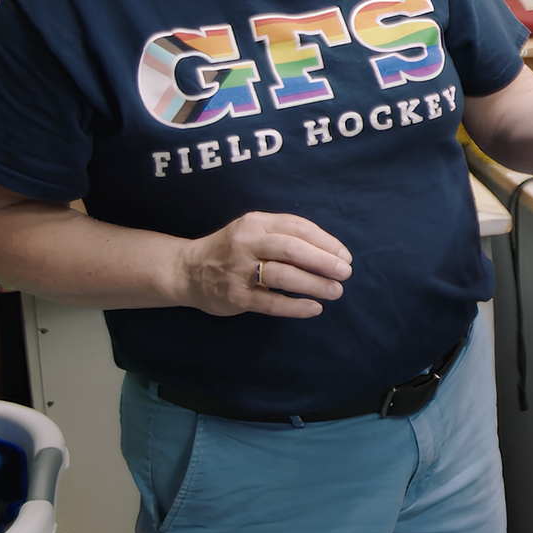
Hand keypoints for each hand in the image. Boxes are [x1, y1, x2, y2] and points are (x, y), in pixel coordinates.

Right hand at [173, 212, 353, 318]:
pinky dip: (295, 306)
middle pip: (293, 249)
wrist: (187, 270)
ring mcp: (240, 270)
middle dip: (324, 261)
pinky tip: (314, 308)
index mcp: (256, 223)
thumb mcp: (253, 230)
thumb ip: (284, 234)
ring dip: (315, 284)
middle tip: (345, 273)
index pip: (298, 228)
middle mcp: (247, 243)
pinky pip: (271, 302)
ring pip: (284, 275)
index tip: (345, 255)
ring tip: (336, 291)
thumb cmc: (231, 249)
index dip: (326, 242)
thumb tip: (329, 250)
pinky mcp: (236, 296)